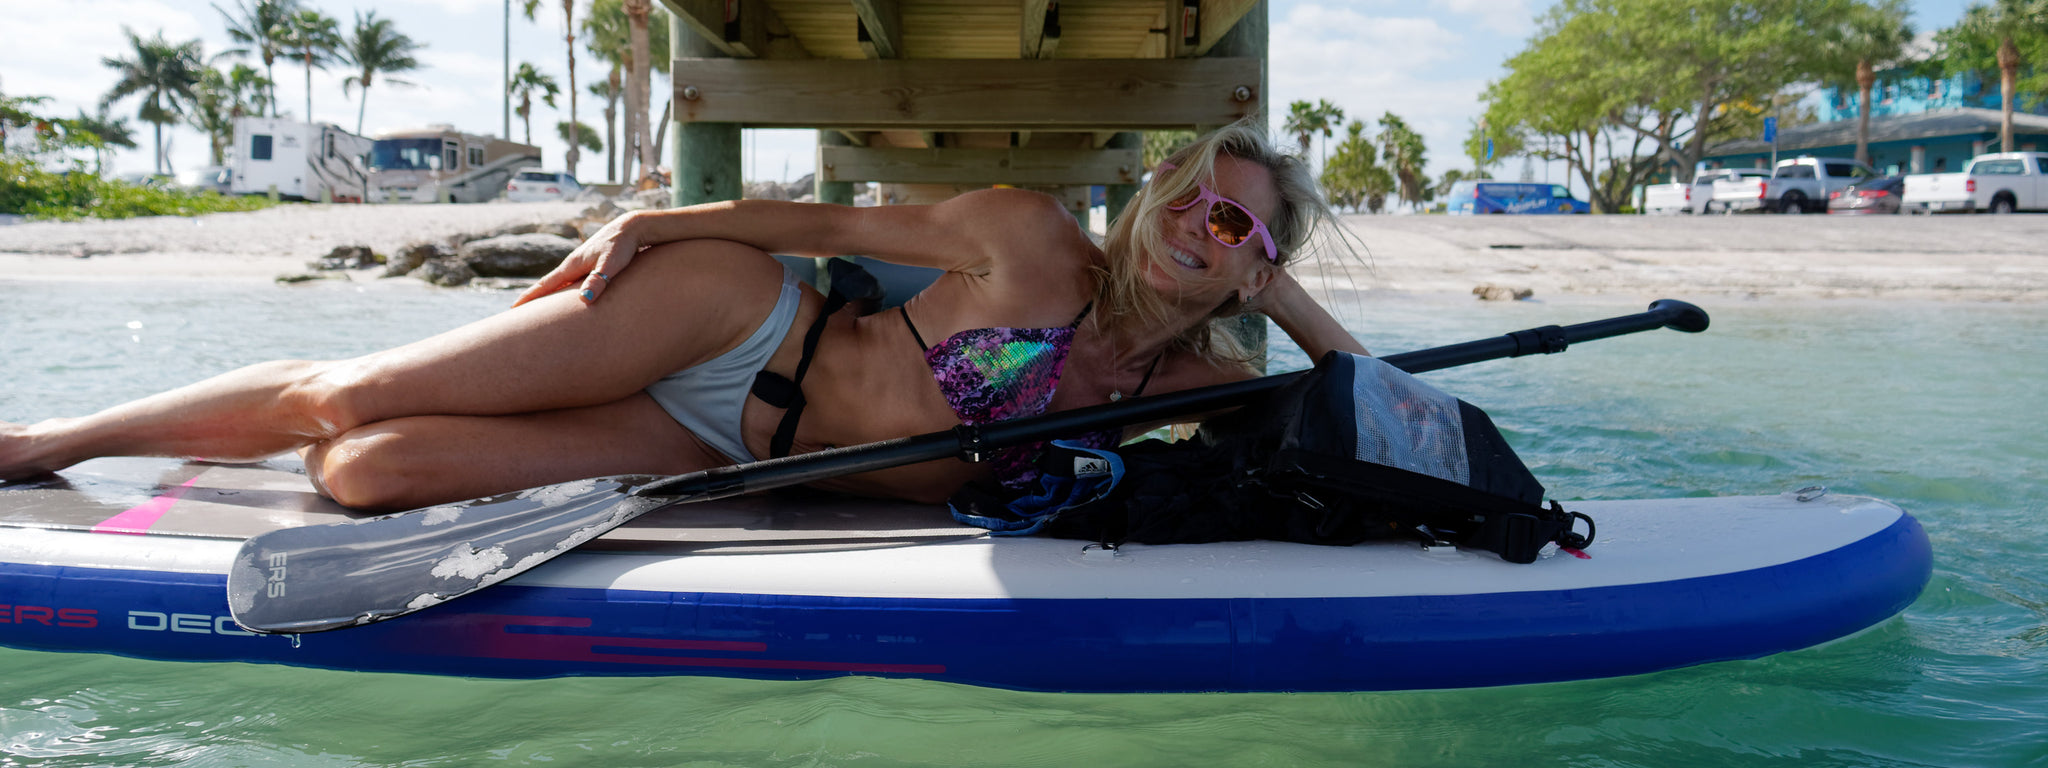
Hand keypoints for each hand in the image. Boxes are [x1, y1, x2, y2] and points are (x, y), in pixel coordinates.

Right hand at [513, 211, 643, 306]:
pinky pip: (572, 280)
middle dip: (534, 297)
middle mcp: (573, 264)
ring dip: (549, 294)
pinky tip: (567, 296)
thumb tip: (584, 300)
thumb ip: (598, 281)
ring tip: (539, 308)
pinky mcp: (592, 264)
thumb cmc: (622, 246)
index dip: (530, 297)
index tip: (514, 308)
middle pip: (549, 284)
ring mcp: (582, 263)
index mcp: (572, 265)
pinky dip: (564, 290)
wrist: (632, 228)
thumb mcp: (610, 265)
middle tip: (518, 312)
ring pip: (560, 282)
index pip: (546, 284)